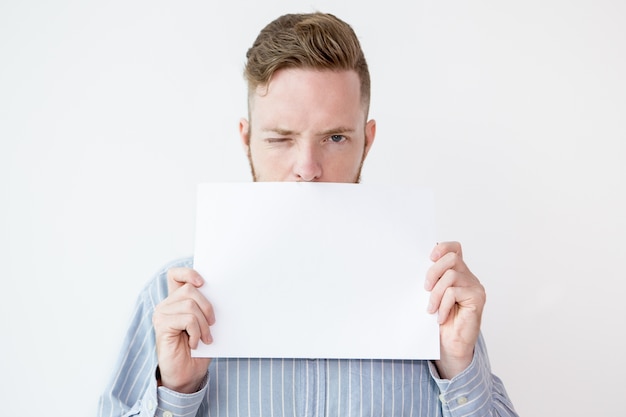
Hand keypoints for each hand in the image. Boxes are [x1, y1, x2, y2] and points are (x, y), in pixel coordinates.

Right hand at [152, 267, 214, 392]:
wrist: (187, 375)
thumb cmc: (198, 350)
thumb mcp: (205, 324)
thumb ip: (205, 307)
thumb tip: (221, 291)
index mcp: (176, 301)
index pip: (175, 275)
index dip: (188, 272)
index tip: (203, 282)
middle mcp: (166, 305)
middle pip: (190, 290)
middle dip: (207, 307)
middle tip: (212, 325)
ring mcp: (162, 315)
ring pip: (190, 305)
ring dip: (203, 324)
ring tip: (205, 338)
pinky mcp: (162, 326)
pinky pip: (187, 319)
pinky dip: (196, 332)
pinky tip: (194, 343)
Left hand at [425, 242, 484, 378]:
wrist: (450, 346)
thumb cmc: (440, 321)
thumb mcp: (432, 296)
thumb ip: (431, 280)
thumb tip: (415, 265)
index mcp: (457, 272)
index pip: (454, 248)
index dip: (443, 247)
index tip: (430, 257)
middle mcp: (468, 277)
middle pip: (452, 258)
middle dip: (433, 271)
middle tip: (425, 289)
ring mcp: (475, 287)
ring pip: (451, 276)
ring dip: (436, 293)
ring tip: (431, 308)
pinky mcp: (477, 298)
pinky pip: (454, 292)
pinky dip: (443, 305)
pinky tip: (440, 317)